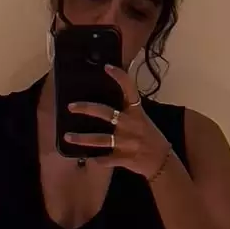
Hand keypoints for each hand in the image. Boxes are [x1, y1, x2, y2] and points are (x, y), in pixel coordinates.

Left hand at [64, 65, 172, 179]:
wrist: (162, 161)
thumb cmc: (150, 137)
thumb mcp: (142, 119)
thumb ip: (128, 109)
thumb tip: (108, 99)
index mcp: (136, 112)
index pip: (130, 89)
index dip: (119, 76)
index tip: (107, 67)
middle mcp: (130, 125)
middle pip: (106, 113)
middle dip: (86, 109)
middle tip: (70, 107)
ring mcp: (126, 142)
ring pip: (100, 139)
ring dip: (82, 139)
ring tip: (67, 137)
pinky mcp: (124, 158)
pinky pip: (105, 159)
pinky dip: (96, 160)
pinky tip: (87, 158)